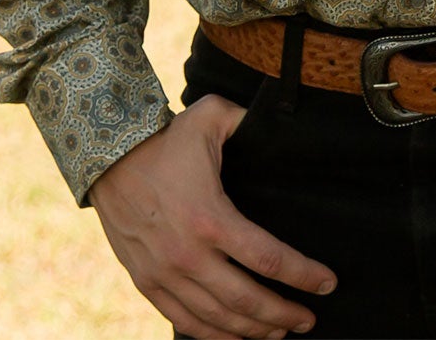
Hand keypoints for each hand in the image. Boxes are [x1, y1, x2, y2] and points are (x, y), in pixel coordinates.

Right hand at [88, 94, 335, 339]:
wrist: (107, 160)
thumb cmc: (167, 138)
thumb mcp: (211, 117)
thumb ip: (249, 120)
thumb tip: (282, 118)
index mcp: (211, 218)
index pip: (267, 258)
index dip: (302, 275)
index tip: (328, 284)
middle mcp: (187, 255)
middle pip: (245, 299)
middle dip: (282, 314)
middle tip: (309, 320)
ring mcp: (164, 274)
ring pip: (215, 317)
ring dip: (250, 330)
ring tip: (279, 333)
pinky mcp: (145, 283)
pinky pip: (181, 319)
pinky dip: (210, 334)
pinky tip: (233, 337)